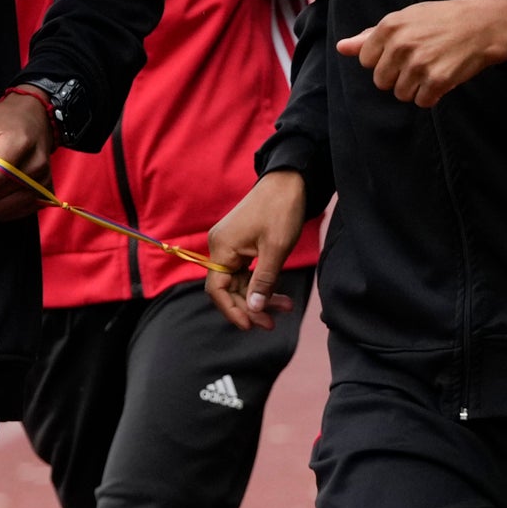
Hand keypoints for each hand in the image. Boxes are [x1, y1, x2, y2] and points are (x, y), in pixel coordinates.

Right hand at [203, 171, 309, 329]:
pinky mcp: (241, 244)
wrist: (289, 181)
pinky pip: (247, 272)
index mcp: (222, 247)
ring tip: (285, 308)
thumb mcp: (275, 249)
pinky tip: (279, 296)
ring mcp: (230, 245)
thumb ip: (263, 281)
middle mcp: (220, 247)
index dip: (232, 310)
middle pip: (229, 289)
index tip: (249, 326)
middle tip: (271, 323)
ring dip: (260, 297)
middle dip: (251, 307)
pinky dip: (262, 284)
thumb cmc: (281, 210)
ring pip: (240, 282)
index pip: (217, 289)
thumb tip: (255, 309)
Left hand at [338, 0, 506, 106]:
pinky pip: (422, 102)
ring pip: (401, 94)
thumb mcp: (406, 18)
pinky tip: (442, 78)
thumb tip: (342, 48)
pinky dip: (432, 95)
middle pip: (382, 81)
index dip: (385, 60)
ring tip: (432, 68)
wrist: (484, 25)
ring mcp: (419, 64)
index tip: (403, 52)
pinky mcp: (437, 81)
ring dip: (416, 87)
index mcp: (390, 26)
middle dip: (398, 76)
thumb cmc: (443, 19)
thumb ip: (371, 36)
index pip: (367, 61)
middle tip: (420, 61)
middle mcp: (401, 45)